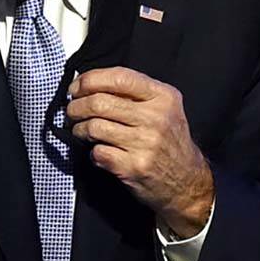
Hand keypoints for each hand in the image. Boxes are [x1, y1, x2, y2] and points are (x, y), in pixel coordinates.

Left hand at [67, 67, 213, 238]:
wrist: (187, 183)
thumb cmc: (169, 142)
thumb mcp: (165, 108)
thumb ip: (134, 93)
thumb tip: (89, 83)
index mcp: (163, 97)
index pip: (119, 77)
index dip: (90, 80)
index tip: (77, 86)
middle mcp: (156, 118)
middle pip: (100, 102)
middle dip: (76, 106)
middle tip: (72, 111)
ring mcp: (145, 144)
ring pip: (94, 127)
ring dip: (79, 129)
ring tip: (80, 131)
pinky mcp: (133, 167)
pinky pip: (97, 152)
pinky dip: (92, 152)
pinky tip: (99, 151)